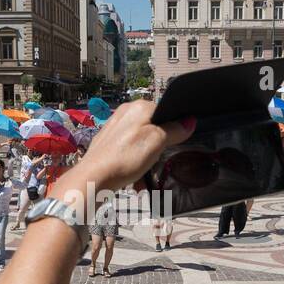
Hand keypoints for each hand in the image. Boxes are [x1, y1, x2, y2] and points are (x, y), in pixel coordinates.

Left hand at [64, 102, 194, 190]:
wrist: (94, 178)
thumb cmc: (125, 158)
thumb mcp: (157, 142)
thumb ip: (175, 130)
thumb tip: (189, 121)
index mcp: (139, 106)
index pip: (165, 111)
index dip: (173, 128)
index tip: (173, 144)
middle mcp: (125, 112)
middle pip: (153, 127)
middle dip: (158, 146)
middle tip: (157, 160)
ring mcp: (115, 127)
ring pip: (141, 140)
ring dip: (147, 158)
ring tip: (144, 171)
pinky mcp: (108, 142)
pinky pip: (128, 150)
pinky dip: (134, 162)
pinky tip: (133, 175)